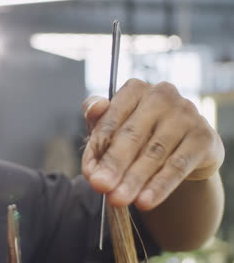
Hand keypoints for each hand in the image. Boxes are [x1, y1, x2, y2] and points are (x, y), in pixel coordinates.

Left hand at [81, 79, 223, 210]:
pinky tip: (145, 202)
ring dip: (134, 179)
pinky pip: (178, 165)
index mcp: (134, 90)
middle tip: (100, 187)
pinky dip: (159, 186)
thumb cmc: (140, 134)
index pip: (111, 119)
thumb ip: (97, 131)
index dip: (97, 148)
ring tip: (118, 199)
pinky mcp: (203, 137)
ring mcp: (186, 114)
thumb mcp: (114, 128)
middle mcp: (161, 95)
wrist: (183, 147)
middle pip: (132, 135)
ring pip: (154, 152)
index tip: (89, 174)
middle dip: (114, 164)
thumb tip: (91, 134)